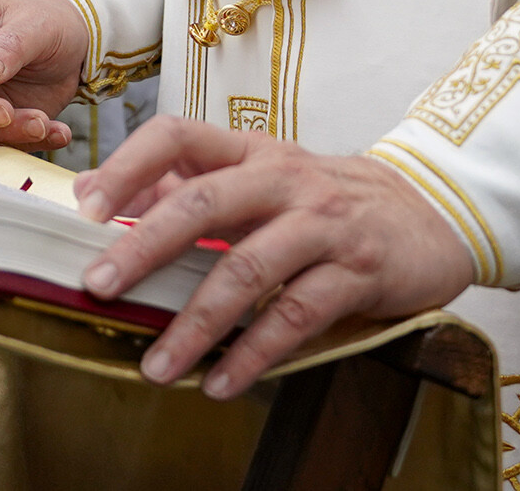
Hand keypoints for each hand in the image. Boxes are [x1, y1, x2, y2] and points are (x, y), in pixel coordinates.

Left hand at [73, 123, 475, 396]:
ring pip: (248, 269)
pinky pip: (295, 315)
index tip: (87, 209)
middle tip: (98, 286)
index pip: (179, 136)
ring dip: (195, 324)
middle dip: (144, 246)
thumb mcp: (266, 179)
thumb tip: (103, 197)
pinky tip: (222, 383)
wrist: (432, 212)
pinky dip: (253, 354)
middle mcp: (286, 179)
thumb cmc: (330, 201)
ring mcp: (324, 224)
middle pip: (204, 202)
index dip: (129, 166)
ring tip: (157, 367)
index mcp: (254, 151)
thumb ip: (193, 187)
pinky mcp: (357, 271)